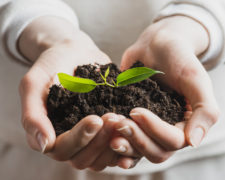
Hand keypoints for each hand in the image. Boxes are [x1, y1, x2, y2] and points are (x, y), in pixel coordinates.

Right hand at [19, 17, 138, 170]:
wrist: (74, 52)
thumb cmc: (52, 65)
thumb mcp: (34, 84)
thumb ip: (33, 115)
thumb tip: (43, 146)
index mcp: (49, 134)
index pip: (62, 150)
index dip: (79, 138)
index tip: (95, 118)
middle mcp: (69, 141)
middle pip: (83, 159)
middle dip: (100, 141)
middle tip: (113, 117)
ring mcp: (89, 138)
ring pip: (101, 158)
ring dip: (114, 143)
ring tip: (123, 120)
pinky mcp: (105, 132)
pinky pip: (116, 148)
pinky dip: (126, 144)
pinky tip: (134, 130)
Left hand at [114, 16, 219, 162]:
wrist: (156, 45)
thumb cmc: (178, 58)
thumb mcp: (195, 80)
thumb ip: (204, 110)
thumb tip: (193, 142)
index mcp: (185, 124)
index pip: (173, 141)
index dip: (154, 130)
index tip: (136, 111)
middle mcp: (167, 130)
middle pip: (155, 152)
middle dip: (137, 139)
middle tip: (119, 122)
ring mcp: (148, 127)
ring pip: (139, 150)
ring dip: (124, 144)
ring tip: (110, 127)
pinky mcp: (132, 121)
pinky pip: (126, 139)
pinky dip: (116, 142)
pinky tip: (105, 136)